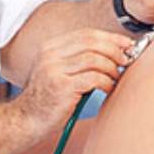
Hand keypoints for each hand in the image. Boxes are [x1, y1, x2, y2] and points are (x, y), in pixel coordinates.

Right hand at [13, 28, 131, 133]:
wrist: (27, 120)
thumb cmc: (48, 98)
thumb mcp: (59, 71)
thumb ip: (79, 59)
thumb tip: (114, 52)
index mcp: (51, 47)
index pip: (87, 34)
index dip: (110, 38)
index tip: (127, 44)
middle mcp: (50, 55)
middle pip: (92, 42)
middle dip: (115, 50)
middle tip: (127, 60)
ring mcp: (54, 70)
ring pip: (94, 59)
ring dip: (112, 68)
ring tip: (116, 77)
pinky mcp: (61, 87)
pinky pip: (93, 78)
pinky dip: (107, 82)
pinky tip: (109, 89)